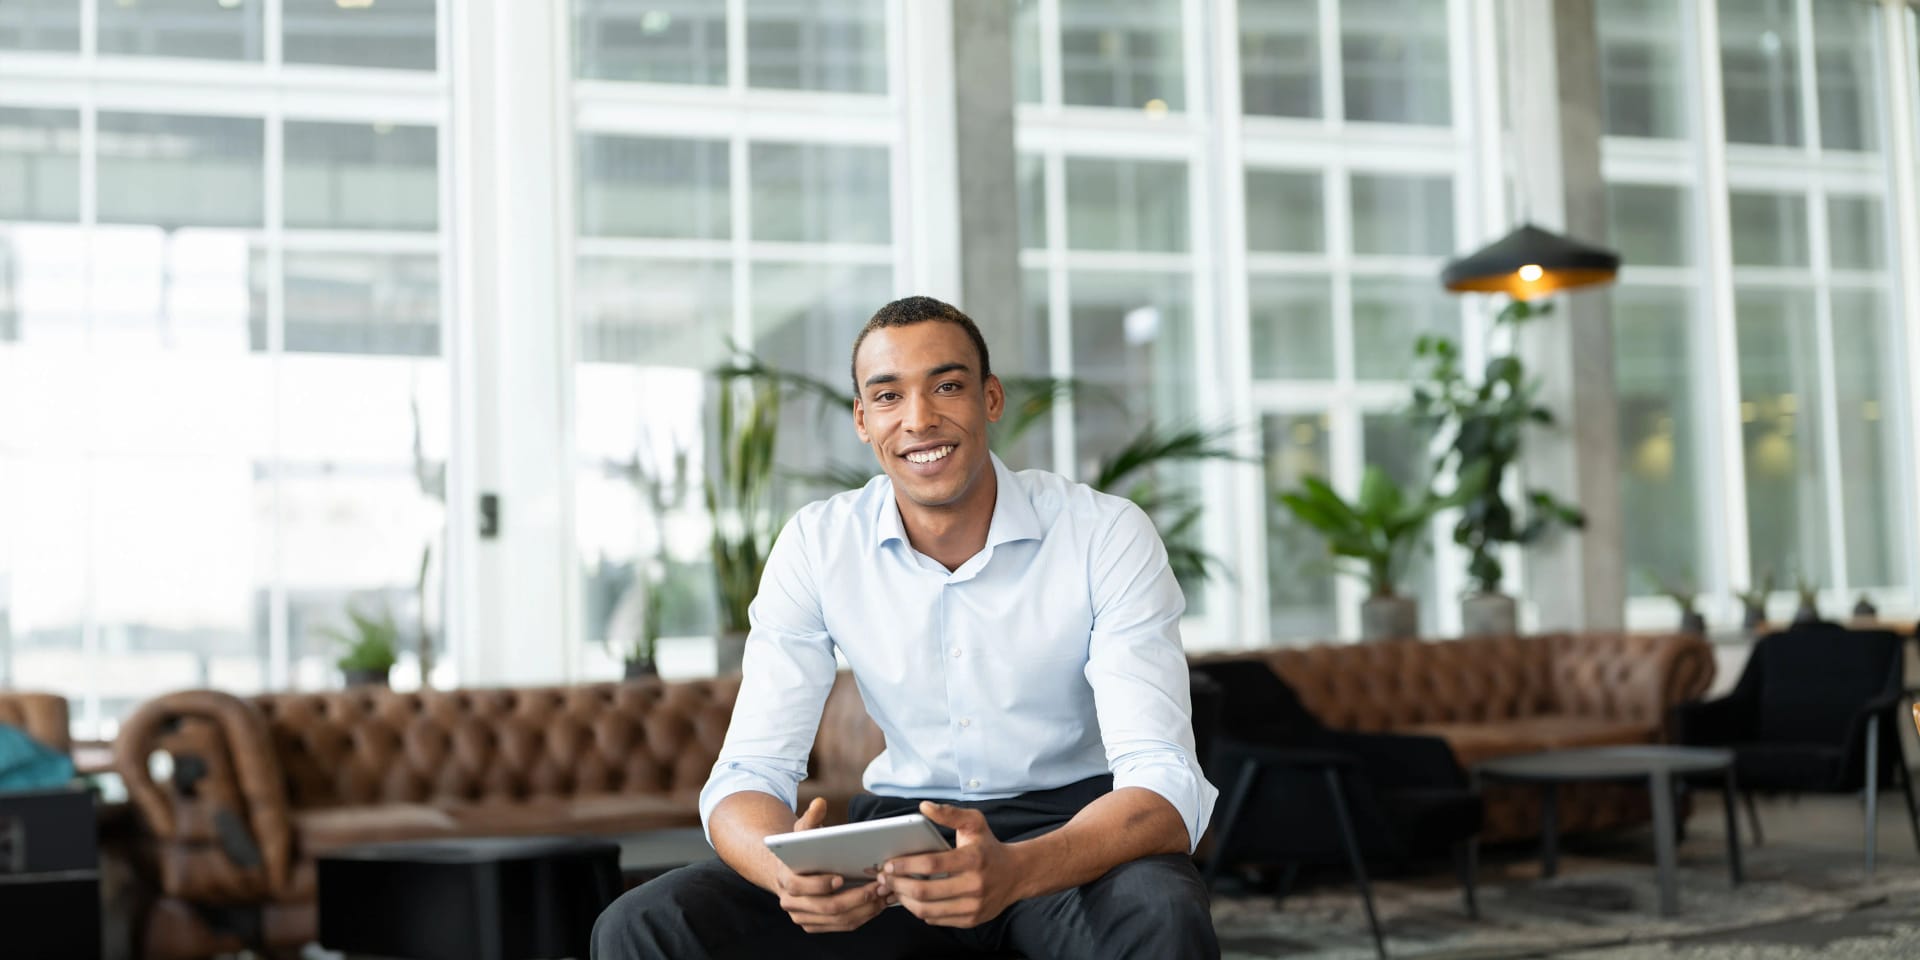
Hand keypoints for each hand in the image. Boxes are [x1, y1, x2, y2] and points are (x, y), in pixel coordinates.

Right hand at [773, 798, 888, 932]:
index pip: (799, 886)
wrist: (789, 872)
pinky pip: (844, 926)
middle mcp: (791, 903)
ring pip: (839, 920)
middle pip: (826, 907)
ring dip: (865, 909)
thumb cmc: (800, 849)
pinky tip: (880, 904)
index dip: (820, 884)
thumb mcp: (802, 830)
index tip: (841, 877)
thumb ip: (810, 817)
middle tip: (878, 886)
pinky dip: (864, 916)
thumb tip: (820, 802)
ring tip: (885, 894)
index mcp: (785, 879)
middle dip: (856, 898)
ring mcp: (804, 918)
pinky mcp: (816, 925)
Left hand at [875, 801, 1023, 927]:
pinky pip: (937, 919)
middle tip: (884, 878)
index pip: (932, 864)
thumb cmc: (989, 846)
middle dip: (898, 885)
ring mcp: (974, 906)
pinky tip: (912, 900)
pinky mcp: (972, 920)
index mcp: (973, 859)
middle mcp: (974, 885)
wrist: (1017, 874)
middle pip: (925, 891)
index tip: (889, 864)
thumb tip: (924, 807)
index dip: (906, 865)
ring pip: (928, 910)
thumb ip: (949, 813)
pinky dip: (920, 910)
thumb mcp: (975, 823)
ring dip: (905, 901)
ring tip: (894, 889)